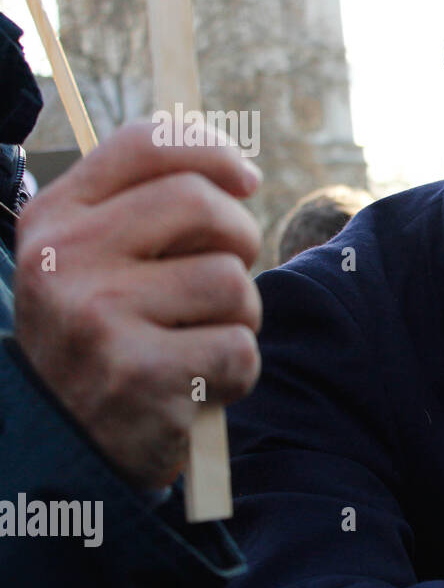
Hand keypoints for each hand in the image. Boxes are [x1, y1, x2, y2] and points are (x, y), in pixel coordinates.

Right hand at [13, 121, 263, 490]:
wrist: (63, 444)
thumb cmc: (105, 337)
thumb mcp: (96, 260)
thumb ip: (146, 206)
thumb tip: (236, 169)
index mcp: (53, 218)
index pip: (144, 142)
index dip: (212, 151)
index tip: (246, 180)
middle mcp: (64, 258)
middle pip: (200, 202)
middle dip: (239, 238)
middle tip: (226, 279)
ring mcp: (97, 316)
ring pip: (231, 280)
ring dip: (239, 316)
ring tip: (198, 342)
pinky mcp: (138, 374)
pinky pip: (240, 348)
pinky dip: (236, 373)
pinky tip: (196, 387)